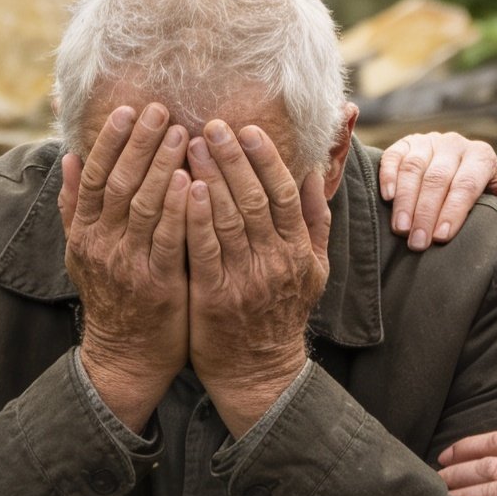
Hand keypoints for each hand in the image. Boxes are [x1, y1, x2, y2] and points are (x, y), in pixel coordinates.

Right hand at [61, 102, 188, 430]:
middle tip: (161, 109)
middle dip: (141, 142)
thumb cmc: (113, 296)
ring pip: (142, 204)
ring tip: (183, 132)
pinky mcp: (157, 282)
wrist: (126, 356)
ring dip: (162, 165)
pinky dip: (176, 207)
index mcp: (85, 233)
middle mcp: (102, 244)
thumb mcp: (84, 251)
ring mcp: (128, 263)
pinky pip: (166, 238)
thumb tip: (69, 157)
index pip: (95, 176)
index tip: (129, 109)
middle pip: (119, 182)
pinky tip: (191, 180)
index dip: (111, 141)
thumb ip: (75, 205)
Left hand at [183, 116, 332, 435]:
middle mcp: (276, 262)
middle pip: (255, 198)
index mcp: (299, 251)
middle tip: (211, 123)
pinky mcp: (216, 297)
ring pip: (229, 218)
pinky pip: (205, 250)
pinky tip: (182, 188)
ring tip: (189, 144)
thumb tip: (313, 171)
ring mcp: (246, 280)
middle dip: (233, 158)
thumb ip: (314, 221)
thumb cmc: (281, 312)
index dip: (267, 158)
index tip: (248, 127)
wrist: (259, 372)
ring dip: (210, 177)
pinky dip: (195, 217)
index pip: (285, 193)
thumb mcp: (313, 269)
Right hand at [374, 128, 496, 248]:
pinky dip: (388, 176)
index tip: (442, 237)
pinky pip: (394, 156)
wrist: (461, 163)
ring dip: (405, 201)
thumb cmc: (484, 187)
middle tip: (418, 243)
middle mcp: (454, 143)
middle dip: (426, 213)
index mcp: (481, 155)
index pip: (467, 183)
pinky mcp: (406, 143)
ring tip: (401, 229)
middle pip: (437, 178)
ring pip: (413, 168)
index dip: (454, 210)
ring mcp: (428, 141)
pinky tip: (386, 198)